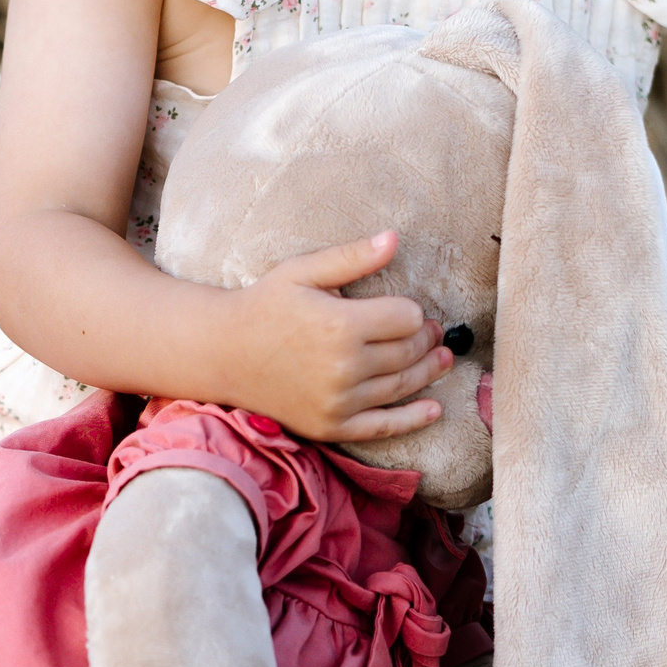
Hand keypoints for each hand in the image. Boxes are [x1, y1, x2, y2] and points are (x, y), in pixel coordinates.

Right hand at [222, 231, 450, 441]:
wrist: (223, 353)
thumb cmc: (264, 305)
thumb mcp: (303, 271)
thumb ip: (351, 257)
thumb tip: (394, 239)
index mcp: (341, 325)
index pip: (407, 318)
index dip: (413, 312)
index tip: (409, 309)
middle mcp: (344, 367)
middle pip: (409, 352)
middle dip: (427, 339)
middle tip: (433, 332)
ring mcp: (339, 401)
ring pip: (403, 386)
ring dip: (429, 372)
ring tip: (443, 359)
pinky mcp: (331, 426)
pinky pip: (383, 426)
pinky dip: (413, 419)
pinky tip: (435, 409)